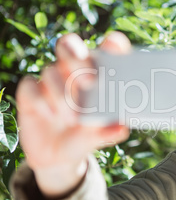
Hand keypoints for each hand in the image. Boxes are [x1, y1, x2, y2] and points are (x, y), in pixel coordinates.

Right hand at [16, 32, 130, 198]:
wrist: (60, 156)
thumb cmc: (87, 136)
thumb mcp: (101, 136)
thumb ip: (111, 131)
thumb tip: (122, 128)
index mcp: (98, 74)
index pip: (105, 50)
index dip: (111, 44)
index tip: (113, 45)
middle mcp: (73, 71)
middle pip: (71, 47)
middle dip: (78, 59)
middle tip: (89, 82)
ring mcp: (50, 81)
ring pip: (51, 71)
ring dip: (62, 94)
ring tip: (73, 118)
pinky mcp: (30, 94)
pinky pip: (30, 86)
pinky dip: (40, 101)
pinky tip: (51, 115)